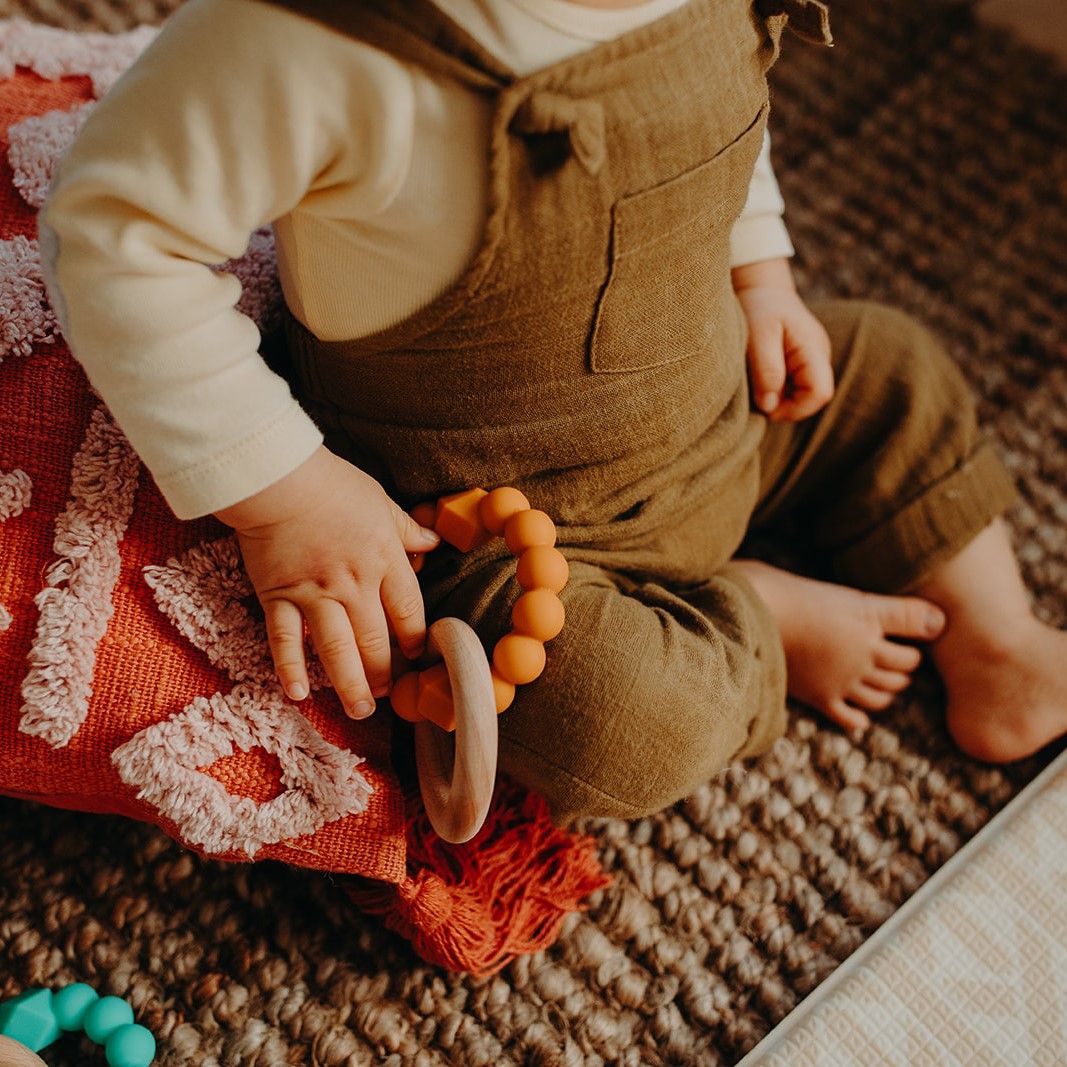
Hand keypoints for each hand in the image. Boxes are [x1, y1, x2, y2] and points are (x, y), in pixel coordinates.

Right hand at [213, 445, 439, 717]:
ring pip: (337, 650)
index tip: (418, 656)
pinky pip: (285, 640)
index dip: (415, 638)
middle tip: (389, 695)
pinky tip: (298, 694)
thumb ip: (406, 529)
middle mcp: (354, 584)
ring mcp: (315, 594)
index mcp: (384, 560)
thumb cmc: (332, 484)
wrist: (278, 479)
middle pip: (376, 640)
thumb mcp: (380, 501)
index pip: (408, 611)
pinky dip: (290, 669)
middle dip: (385, 673)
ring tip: (360, 710)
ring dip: (350, 685)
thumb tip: (434, 542)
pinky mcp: (278, 596)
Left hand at [733, 258, 833, 421]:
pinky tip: (761, 381)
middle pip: (813, 398)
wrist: (761, 289)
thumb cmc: (759, 308)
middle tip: (757, 398)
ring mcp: (811, 361)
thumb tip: (770, 406)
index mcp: (813, 349)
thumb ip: (767, 370)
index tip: (767, 408)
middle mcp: (818, 357)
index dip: (796, 409)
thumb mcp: (758, 336)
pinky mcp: (800, 364)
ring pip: (802, 396)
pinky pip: (794, 388)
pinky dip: (777, 391)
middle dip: (786, 407)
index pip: (820, 393)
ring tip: (757, 385)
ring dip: (780, 400)